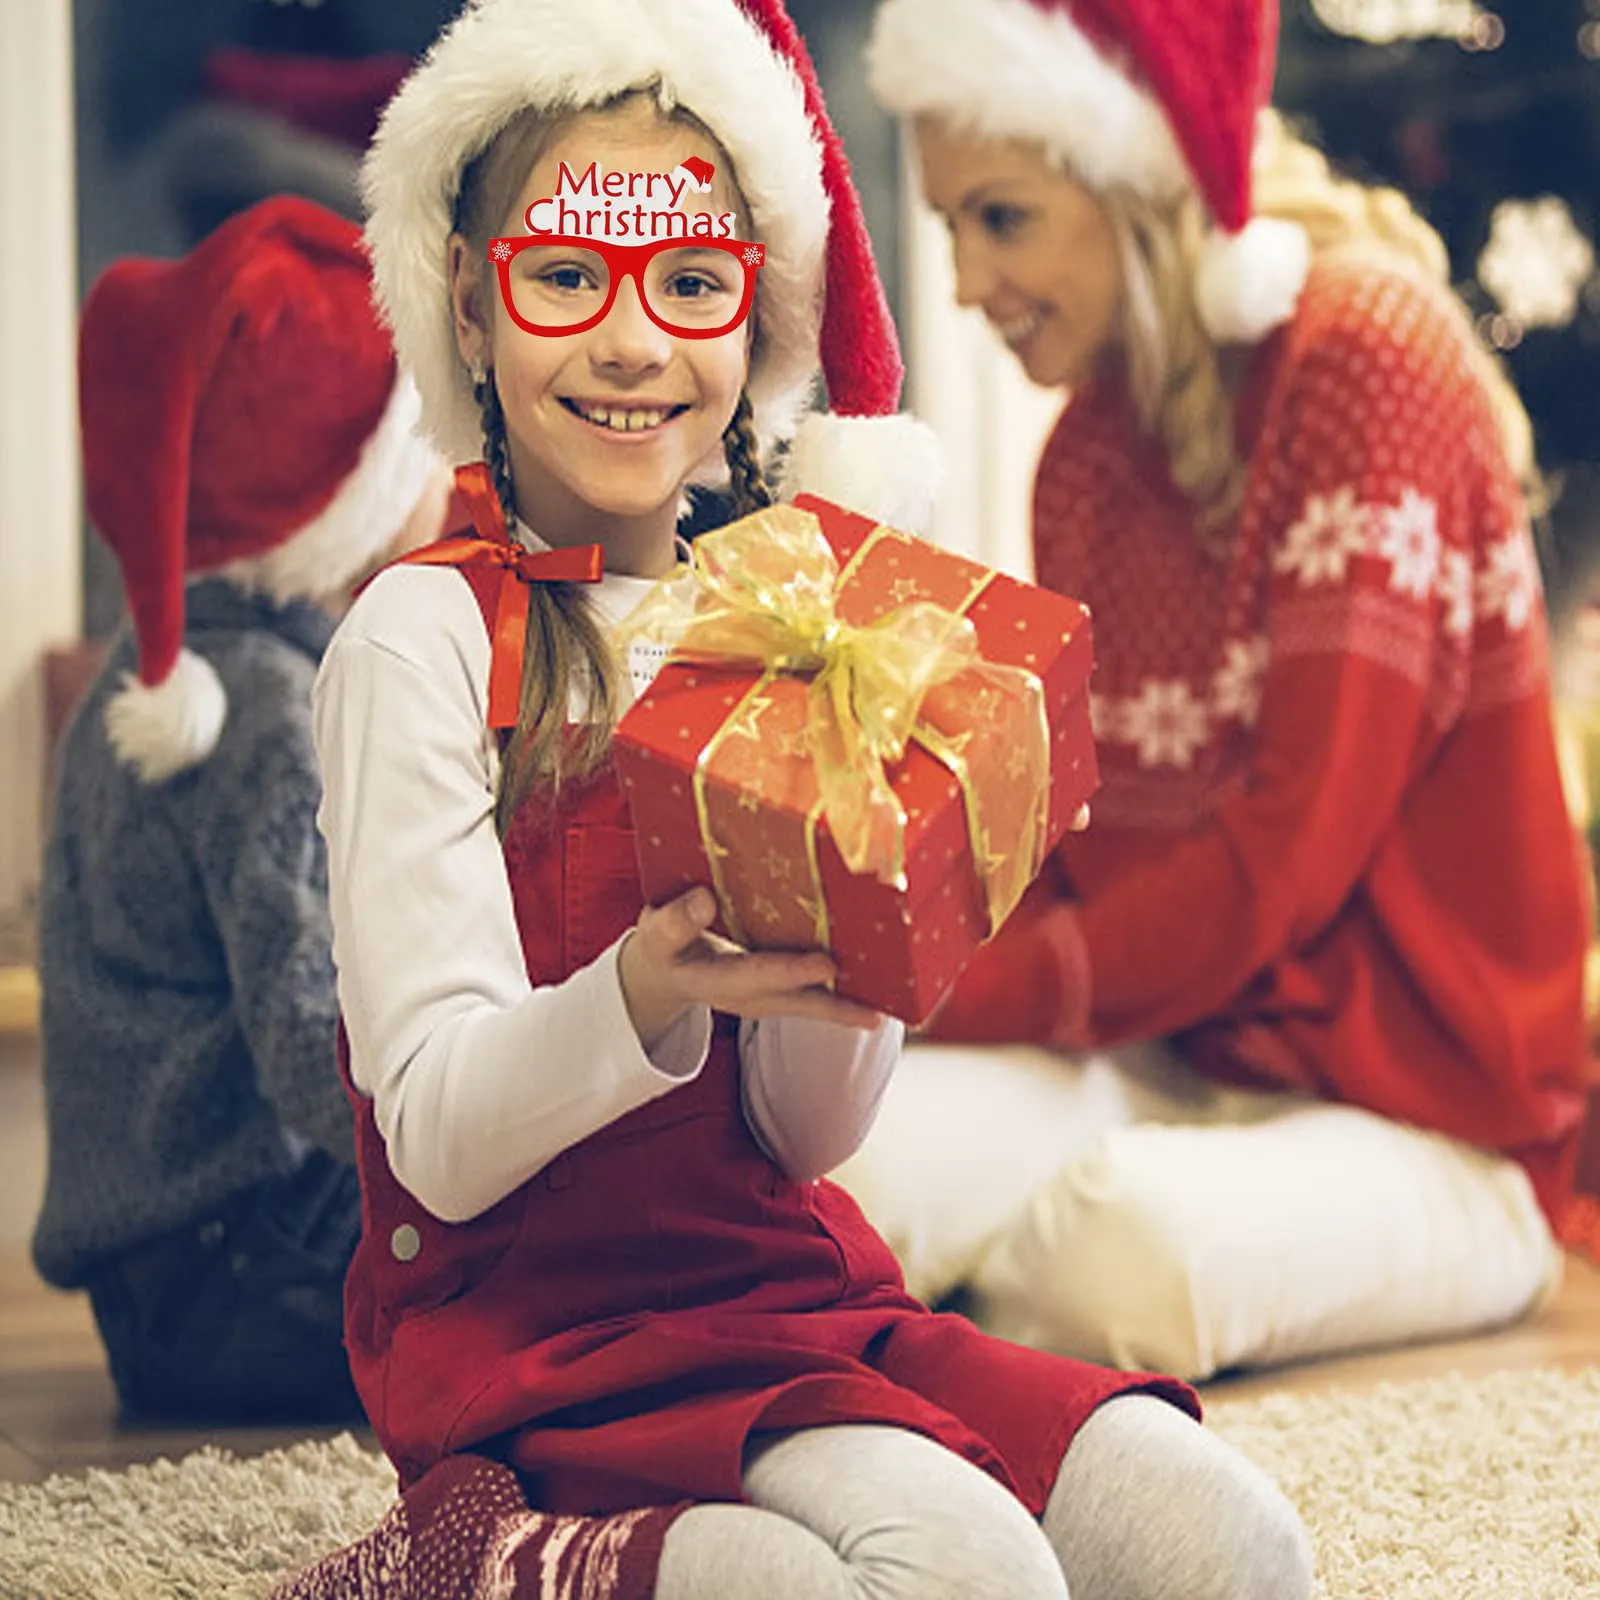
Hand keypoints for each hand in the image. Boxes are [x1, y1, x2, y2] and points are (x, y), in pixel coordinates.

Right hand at [618, 886, 880, 1050]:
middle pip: (796, 1004)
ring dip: (845, 1010)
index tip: (825, 965)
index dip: (792, 971)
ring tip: (883, 1012)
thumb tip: (706, 898)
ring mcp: (763, 1001)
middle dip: (834, 1007)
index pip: (758, 973)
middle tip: (872, 1013)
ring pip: (809, 1007)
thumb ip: (677, 920)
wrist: (663, 975)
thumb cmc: (663, 946)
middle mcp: (746, 997)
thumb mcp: (657, 932)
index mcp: (716, 978)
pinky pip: (812, 1000)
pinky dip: (840, 999)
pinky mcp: (775, 995)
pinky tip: (872, 993)